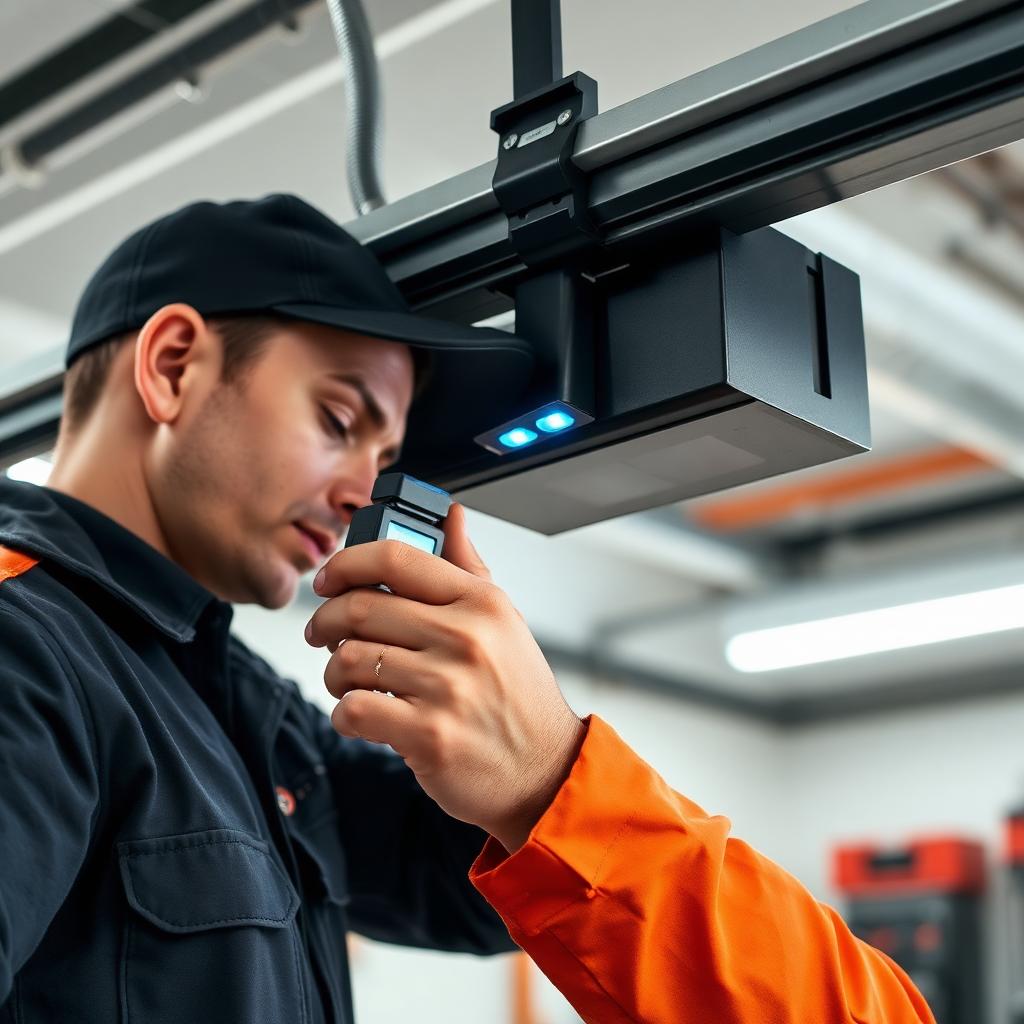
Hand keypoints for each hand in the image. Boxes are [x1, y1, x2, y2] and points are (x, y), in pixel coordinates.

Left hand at [304, 504, 585, 851]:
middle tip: (321, 634)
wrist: (545, 770)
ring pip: (349, 659)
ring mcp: (448, 686)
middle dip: (325, 621)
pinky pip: (354, 709)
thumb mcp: (504, 622)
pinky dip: (345, 713)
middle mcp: (466, 637)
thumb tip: (452, 514)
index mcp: (481, 602)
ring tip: (346, 680)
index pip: (396, 558)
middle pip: (361, 607)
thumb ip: (470, 567)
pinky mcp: (429, 734)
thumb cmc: (518, 694)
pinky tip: (361, 714)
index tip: (328, 578)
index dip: (346, 562)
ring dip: (333, 672)